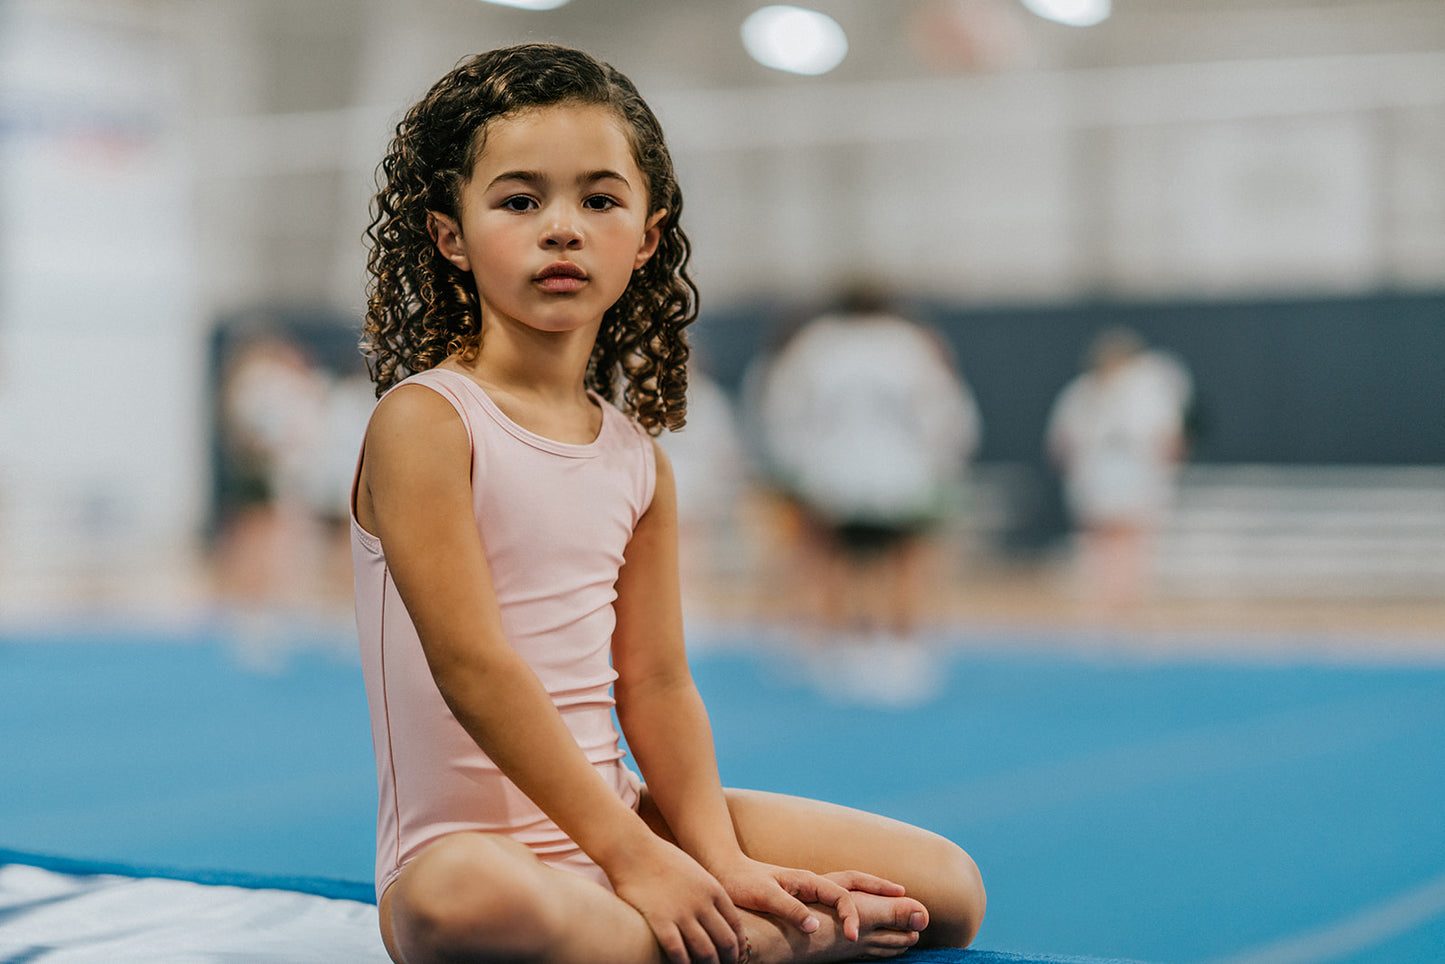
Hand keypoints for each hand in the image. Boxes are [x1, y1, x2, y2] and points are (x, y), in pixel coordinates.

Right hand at [607, 837, 745, 963]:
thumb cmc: (661, 859)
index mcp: (713, 889)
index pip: (735, 924)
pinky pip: (678, 952)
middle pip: (724, 941)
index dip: (737, 944)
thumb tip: (712, 914)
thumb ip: (706, 892)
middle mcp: (702, 903)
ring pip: (705, 951)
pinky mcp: (660, 921)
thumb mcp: (694, 871)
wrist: (634, 849)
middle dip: (727, 959)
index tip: (736, 955)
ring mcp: (682, 913)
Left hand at [711, 858, 906, 941]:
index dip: (851, 916)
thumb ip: (790, 910)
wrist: (723, 868)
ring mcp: (808, 884)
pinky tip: (856, 905)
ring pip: (848, 884)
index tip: (854, 937)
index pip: (842, 897)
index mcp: (807, 880)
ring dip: (871, 889)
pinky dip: (855, 895)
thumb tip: (816, 926)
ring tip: (892, 895)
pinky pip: (837, 891)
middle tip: (904, 895)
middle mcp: (811, 880)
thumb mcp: (764, 896)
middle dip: (879, 888)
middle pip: (854, 880)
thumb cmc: (741, 883)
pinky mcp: (801, 891)